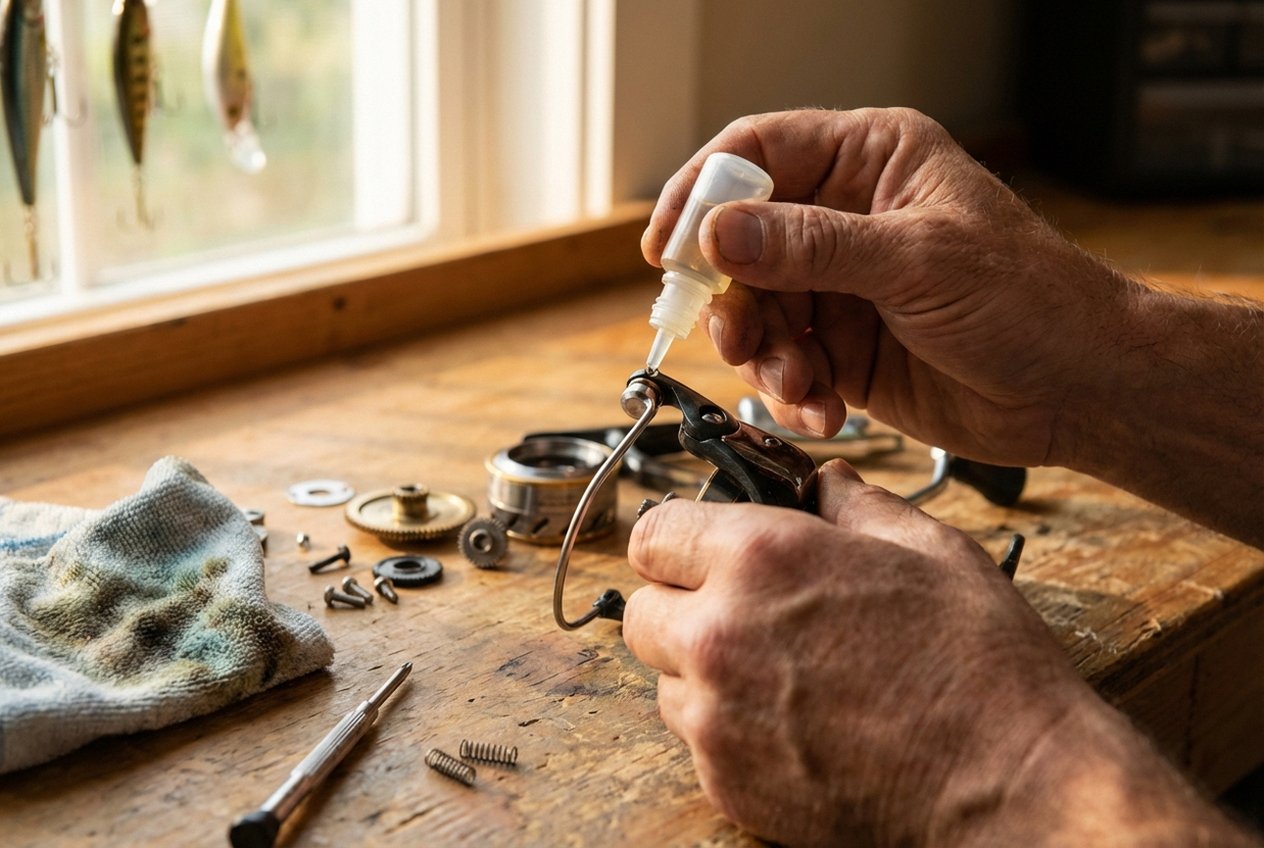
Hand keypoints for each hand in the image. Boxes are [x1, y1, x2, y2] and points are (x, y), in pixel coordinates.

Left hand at [622, 461, 1090, 844]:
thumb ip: (855, 505)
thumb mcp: (931, 551)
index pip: (654, 533)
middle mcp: (720, 635)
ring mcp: (716, 718)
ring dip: (700, 669)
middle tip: (740, 611)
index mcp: (762, 559)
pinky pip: (695, 739)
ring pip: (664, 678)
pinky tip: (793, 722)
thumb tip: (824, 483)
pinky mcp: (725, 783)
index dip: (679, 538)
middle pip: (641, 610)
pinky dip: (726, 728)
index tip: (703, 549)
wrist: (1013, 787)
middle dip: (680, 604)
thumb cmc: (982, 668)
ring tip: (780, 672)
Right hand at [641, 108, 1135, 467]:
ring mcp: (840, 287)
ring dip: (764, 355)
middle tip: (737, 337)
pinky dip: (790, 391)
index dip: (702, 193)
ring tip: (799, 382)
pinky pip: (783, 365)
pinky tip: (823, 407)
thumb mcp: (916, 261)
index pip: (757, 152)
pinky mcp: (841, 350)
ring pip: (754, 311)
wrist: (1079, 390)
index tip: (669, 248)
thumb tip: (718, 233)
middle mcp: (845, 219)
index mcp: (870, 161)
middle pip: (739, 243)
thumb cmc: (1030, 300)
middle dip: (732, 298)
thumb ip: (811, 247)